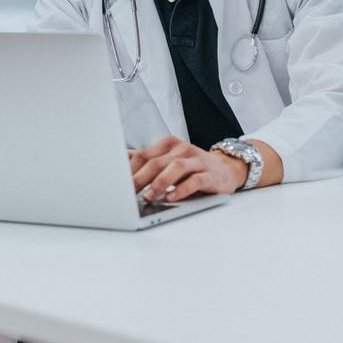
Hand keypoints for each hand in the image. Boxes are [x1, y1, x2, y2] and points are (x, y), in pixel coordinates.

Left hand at [129, 136, 246, 202]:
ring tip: (148, 197)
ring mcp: (197, 160)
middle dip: (140, 178)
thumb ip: (147, 160)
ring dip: (159, 183)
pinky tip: (171, 197)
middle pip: (156, 162)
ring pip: (175, 168)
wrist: (226, 169)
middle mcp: (182, 149)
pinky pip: (195, 180)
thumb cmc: (192, 168)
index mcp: (169, 144)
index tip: (117, 184)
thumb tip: (120, 160)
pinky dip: (181, 189)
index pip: (143, 155)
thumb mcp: (168, 161)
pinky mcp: (210, 174)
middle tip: (128, 194)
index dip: (129, 170)